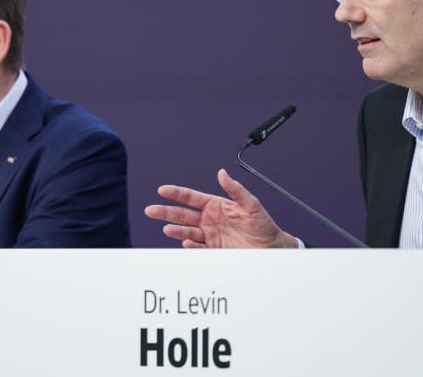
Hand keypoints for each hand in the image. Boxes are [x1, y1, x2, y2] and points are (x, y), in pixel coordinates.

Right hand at [144, 168, 297, 247]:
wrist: (271, 247)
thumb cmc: (262, 224)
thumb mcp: (251, 204)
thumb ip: (235, 189)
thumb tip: (222, 173)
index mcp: (215, 205)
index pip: (191, 197)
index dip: (176, 194)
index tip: (162, 190)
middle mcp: (209, 220)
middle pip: (182, 215)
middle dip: (166, 212)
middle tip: (151, 210)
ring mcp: (210, 236)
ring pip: (187, 232)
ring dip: (176, 230)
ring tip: (167, 229)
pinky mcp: (214, 250)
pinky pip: (198, 249)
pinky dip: (191, 246)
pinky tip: (186, 243)